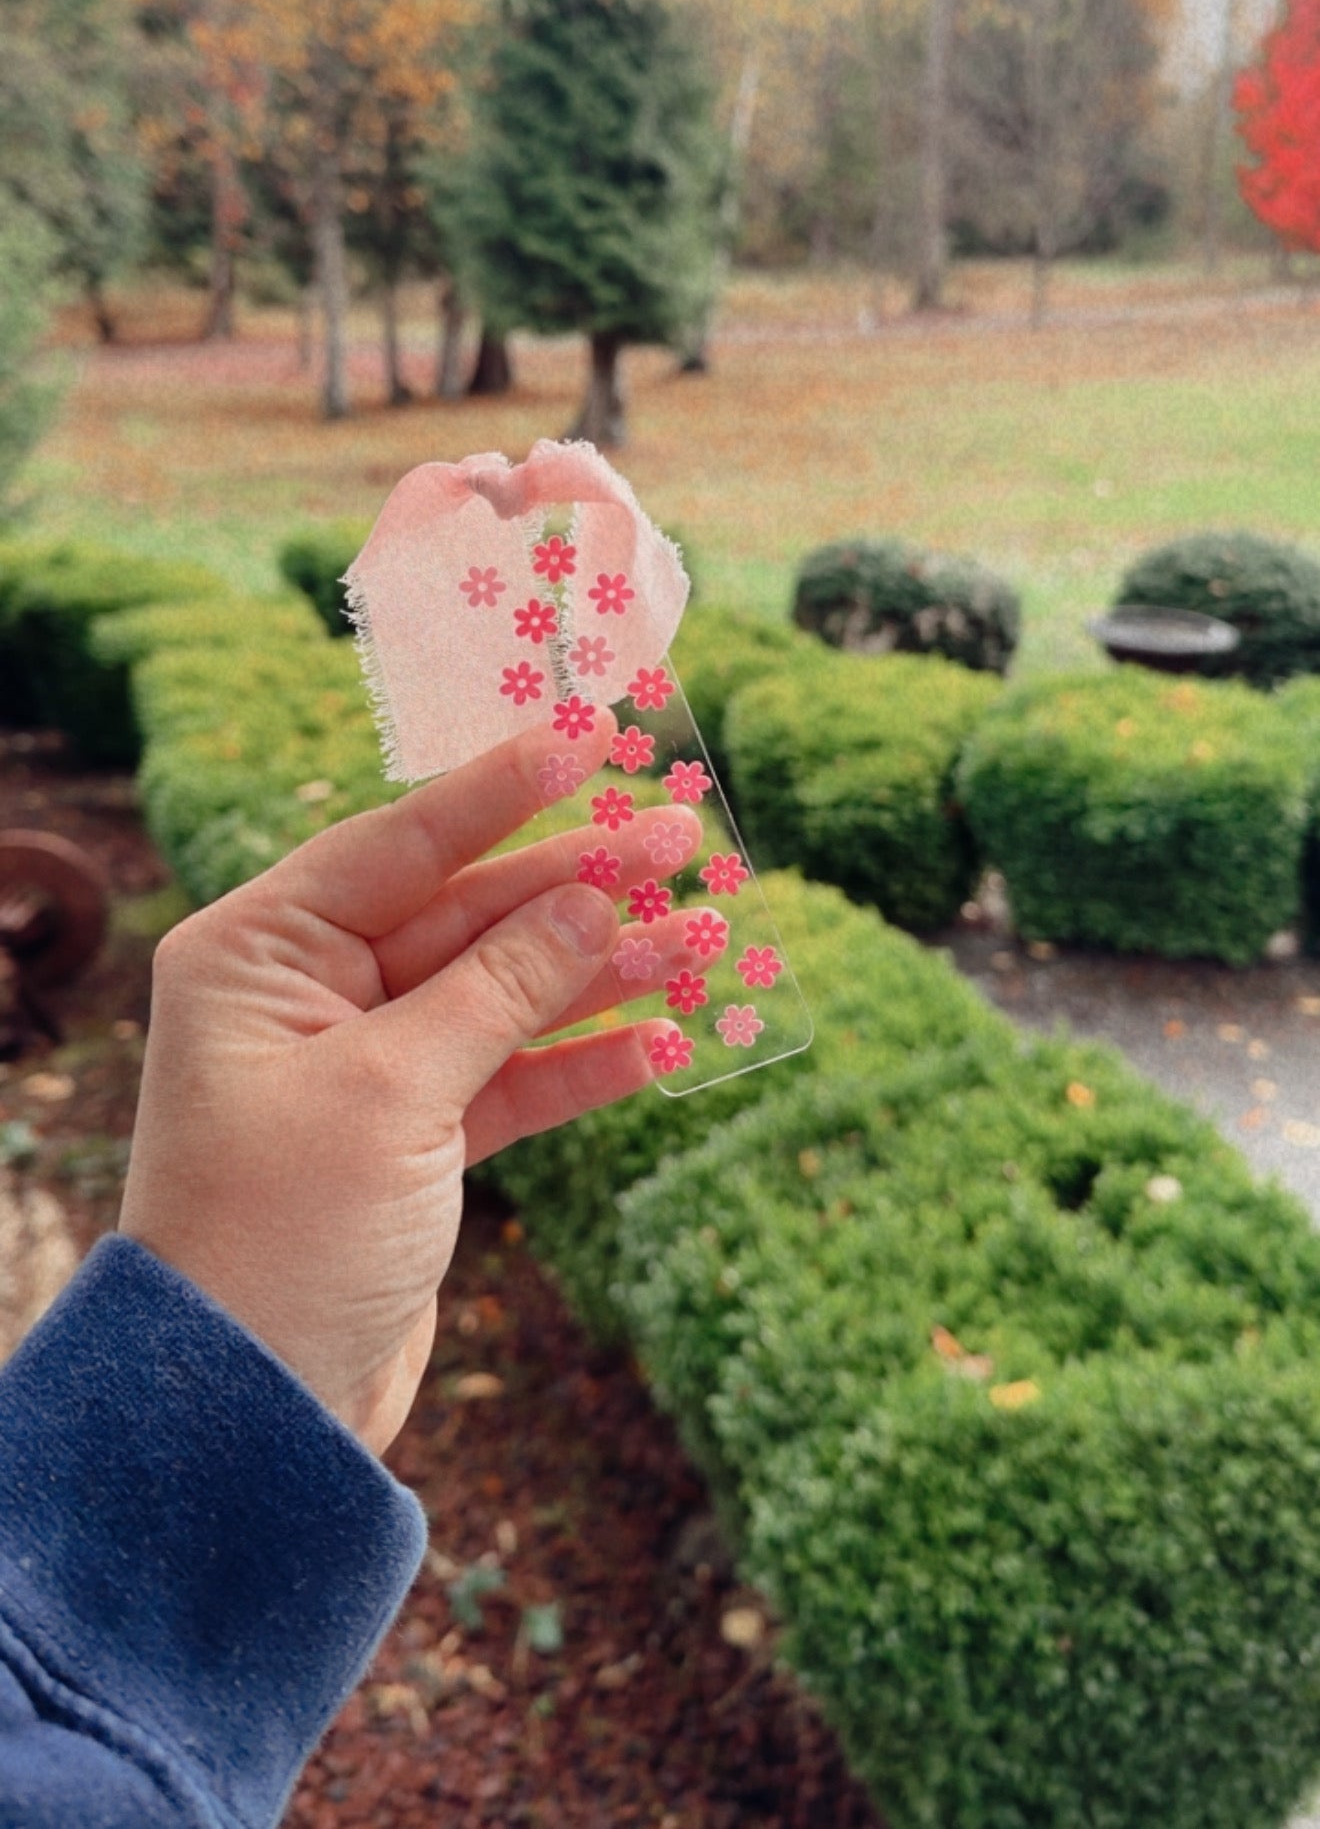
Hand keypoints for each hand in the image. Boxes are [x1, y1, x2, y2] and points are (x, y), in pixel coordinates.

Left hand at [118, 707, 704, 1456]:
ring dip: (602, 971)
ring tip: (707, 935)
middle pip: (466, 912)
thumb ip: (501, 988)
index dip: (501, 793)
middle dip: (577, 886)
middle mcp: (307, 996)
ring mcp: (364, 1068)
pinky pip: (513, 1076)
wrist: (249, 1417)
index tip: (589, 741)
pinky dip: (586, 1062)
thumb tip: (594, 901)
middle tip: (687, 845)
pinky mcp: (412, 1142)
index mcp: (260, 953)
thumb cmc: (282, 1233)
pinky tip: (666, 1037)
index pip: (399, 842)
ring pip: (503, 992)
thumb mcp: (392, 1092)